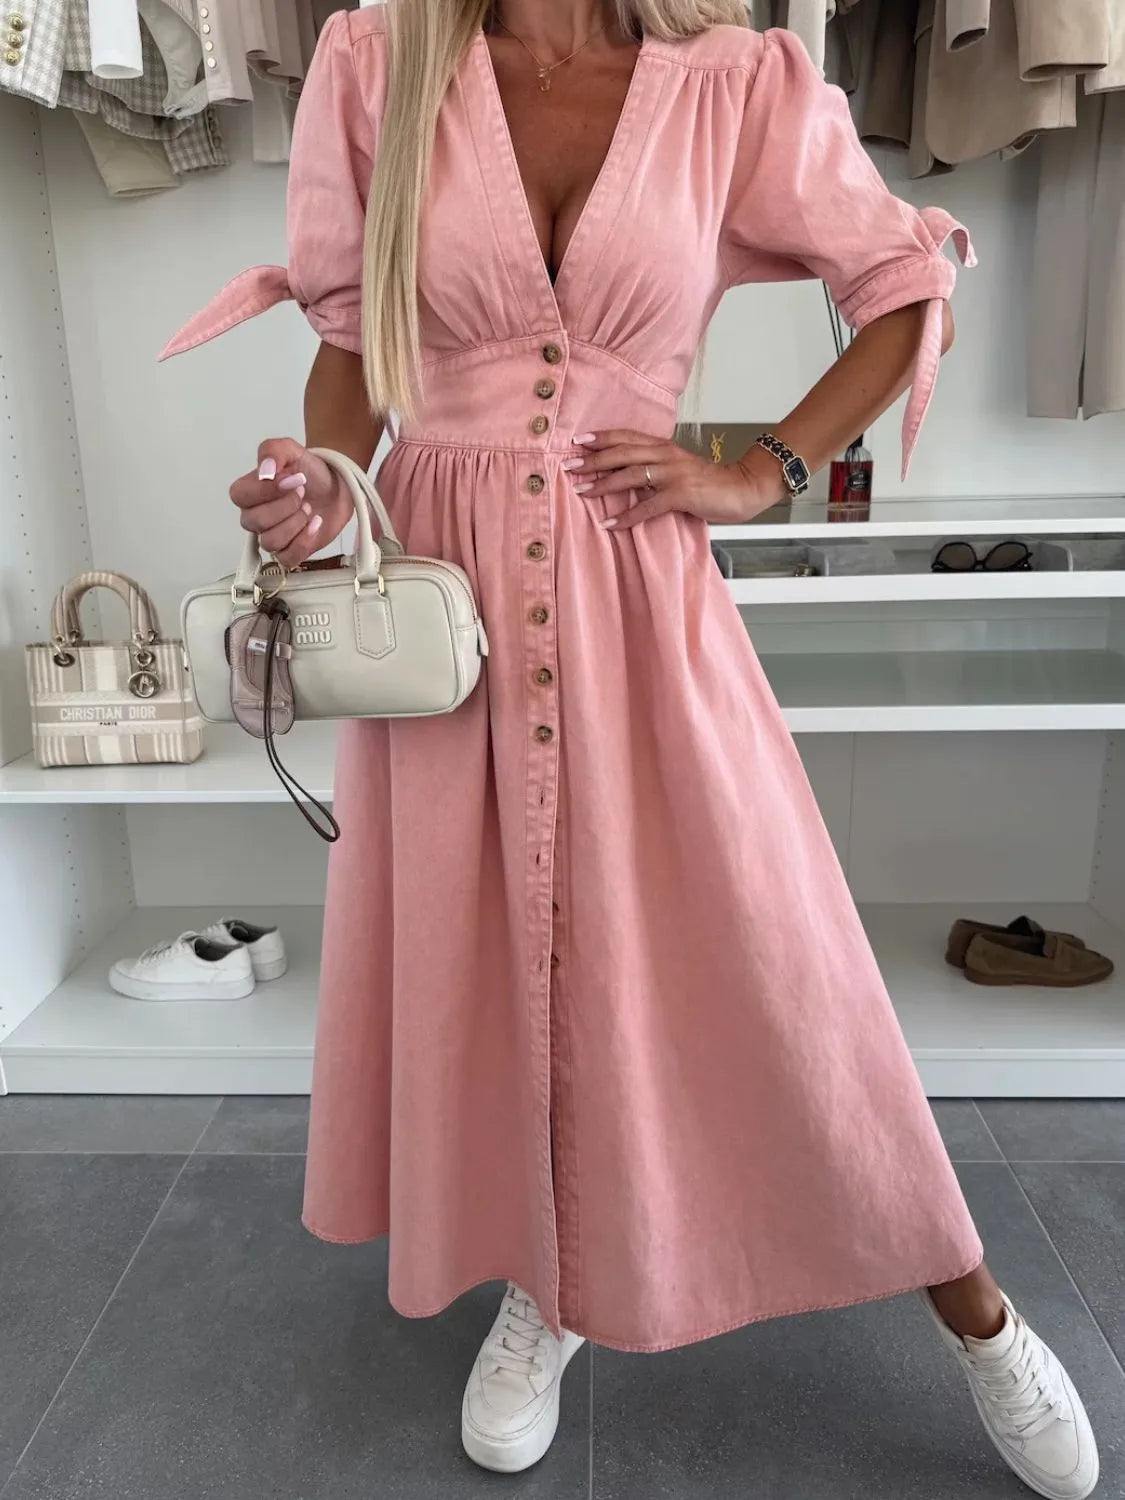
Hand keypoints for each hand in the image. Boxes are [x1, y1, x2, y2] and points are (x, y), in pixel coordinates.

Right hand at [229, 438, 353, 567]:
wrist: (336, 487)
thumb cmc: (310, 471)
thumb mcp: (291, 449)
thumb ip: (273, 451)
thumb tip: (265, 471)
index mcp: (249, 492)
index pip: (240, 496)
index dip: (266, 490)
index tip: (290, 479)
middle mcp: (256, 516)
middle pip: (256, 521)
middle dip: (285, 506)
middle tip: (302, 493)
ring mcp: (272, 535)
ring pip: (270, 541)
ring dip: (295, 523)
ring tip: (309, 508)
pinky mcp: (290, 551)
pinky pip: (286, 558)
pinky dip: (303, 542)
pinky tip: (315, 524)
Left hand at [564, 429, 786, 529]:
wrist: (741, 488)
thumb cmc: (708, 482)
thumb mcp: (677, 468)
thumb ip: (655, 467)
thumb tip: (625, 477)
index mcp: (663, 446)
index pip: (626, 437)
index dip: (601, 438)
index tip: (576, 442)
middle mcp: (665, 455)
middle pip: (621, 453)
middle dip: (592, 460)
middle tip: (568, 467)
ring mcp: (673, 474)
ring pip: (629, 475)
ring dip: (602, 485)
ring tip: (581, 491)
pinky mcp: (680, 494)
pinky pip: (647, 506)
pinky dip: (627, 516)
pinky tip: (610, 524)